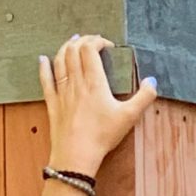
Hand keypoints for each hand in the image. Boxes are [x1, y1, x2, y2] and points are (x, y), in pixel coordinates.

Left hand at [38, 34, 157, 178]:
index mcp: (94, 82)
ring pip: (59, 60)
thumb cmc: (102, 136)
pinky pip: (46, 79)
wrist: (77, 155)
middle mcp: (76, 81)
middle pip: (73, 51)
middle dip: (82, 41)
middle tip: (91, 41)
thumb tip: (152, 81)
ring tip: (72, 43)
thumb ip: (144, 97)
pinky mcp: (53, 102)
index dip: (98, 41)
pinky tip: (43, 59)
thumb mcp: (129, 117)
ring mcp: (62, 91)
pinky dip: (44, 66)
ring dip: (65, 48)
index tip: (107, 45)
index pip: (90, 50)